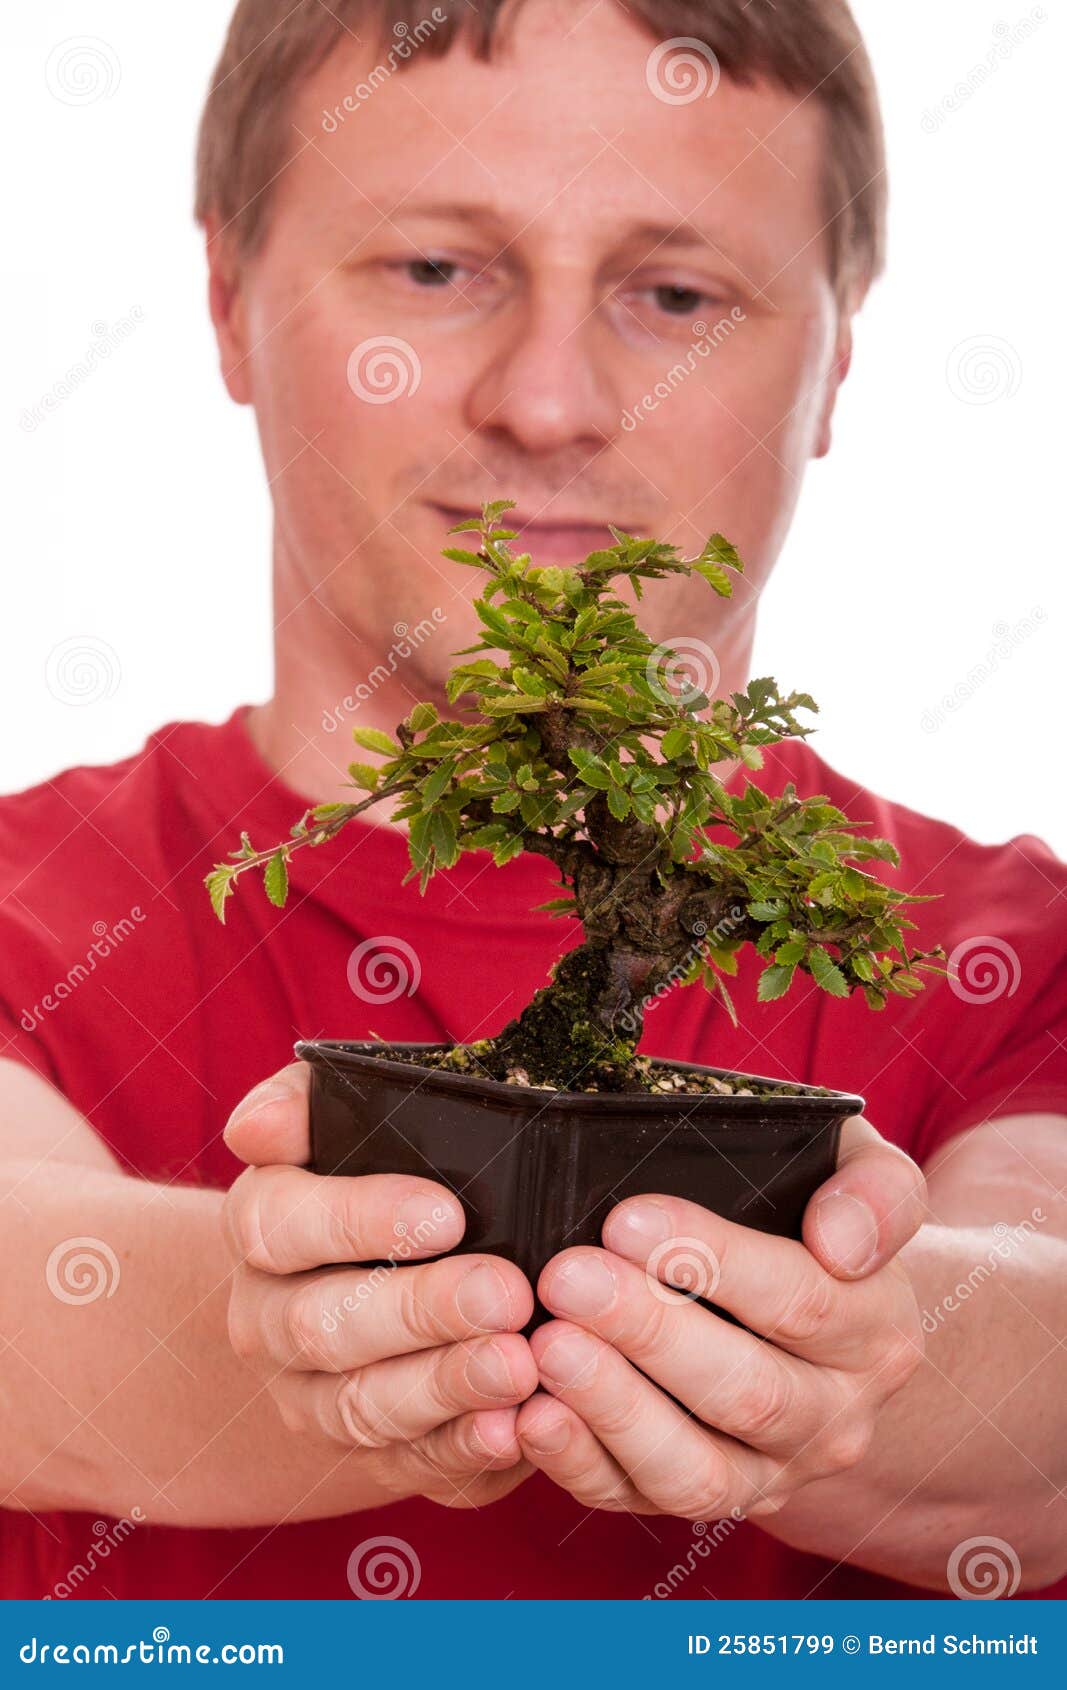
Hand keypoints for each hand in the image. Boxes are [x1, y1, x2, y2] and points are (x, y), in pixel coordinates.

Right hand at [222, 1061, 537, 1507]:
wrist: (357, 1272)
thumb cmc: (374, 1173)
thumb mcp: (338, 1119)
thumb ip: (301, 1104)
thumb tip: (257, 1130)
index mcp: (261, 1226)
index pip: (283, 1225)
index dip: (361, 1220)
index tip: (447, 1213)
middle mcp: (270, 1321)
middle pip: (325, 1327)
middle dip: (421, 1311)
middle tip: (504, 1292)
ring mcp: (313, 1399)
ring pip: (365, 1408)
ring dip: (446, 1387)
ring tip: (519, 1364)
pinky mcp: (374, 1456)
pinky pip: (411, 1467)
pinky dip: (464, 1453)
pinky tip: (516, 1430)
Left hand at [515, 1115, 926, 1518]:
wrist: (839, 1333)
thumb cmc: (823, 1224)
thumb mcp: (868, 1179)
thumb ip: (877, 1193)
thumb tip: (841, 1239)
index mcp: (874, 1331)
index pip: (799, 1300)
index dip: (713, 1261)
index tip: (626, 1218)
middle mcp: (833, 1416)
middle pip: (743, 1391)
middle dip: (646, 1332)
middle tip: (566, 1277)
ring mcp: (771, 1472)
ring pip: (695, 1469)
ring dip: (613, 1409)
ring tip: (546, 1347)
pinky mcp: (704, 1499)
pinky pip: (639, 1498)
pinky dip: (580, 1462)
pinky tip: (532, 1414)